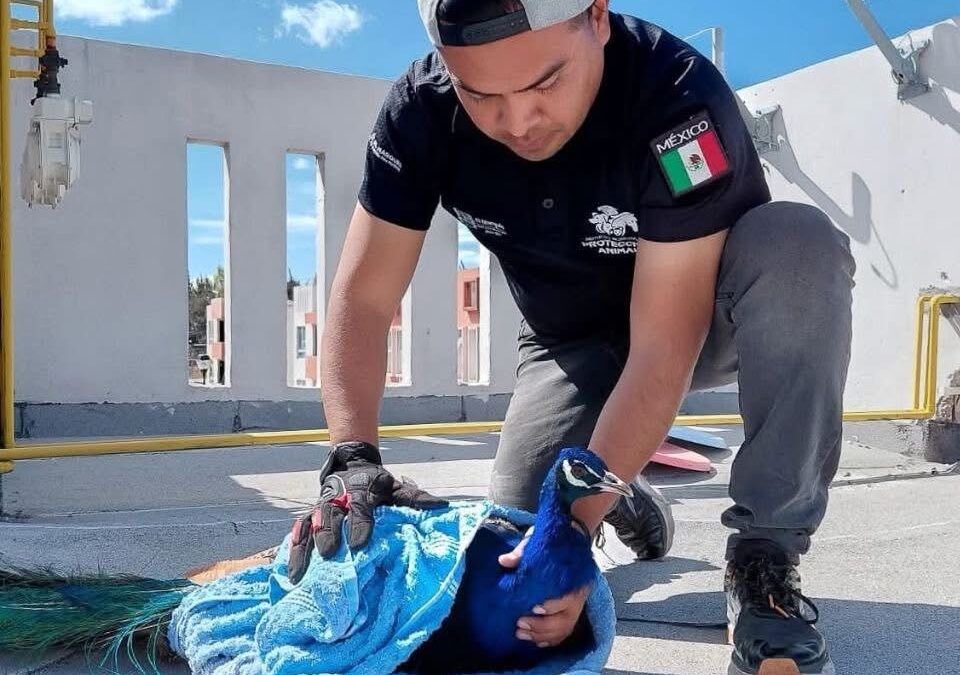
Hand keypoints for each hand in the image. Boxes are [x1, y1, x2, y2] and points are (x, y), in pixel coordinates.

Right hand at [287, 441, 446, 582]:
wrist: (351, 464)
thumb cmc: (376, 483)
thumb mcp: (395, 487)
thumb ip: (415, 498)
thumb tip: (443, 506)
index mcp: (360, 490)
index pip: (360, 507)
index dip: (360, 524)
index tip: (361, 544)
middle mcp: (337, 498)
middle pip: (330, 516)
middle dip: (329, 535)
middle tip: (329, 554)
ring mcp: (320, 508)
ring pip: (309, 526)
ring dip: (304, 549)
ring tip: (300, 574)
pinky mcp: (310, 517)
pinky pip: (298, 532)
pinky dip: (293, 549)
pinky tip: (291, 570)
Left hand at [499, 528, 590, 647]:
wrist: (570, 543)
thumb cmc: (553, 545)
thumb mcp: (536, 543)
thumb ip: (522, 552)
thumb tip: (504, 560)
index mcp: (574, 580)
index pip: (568, 598)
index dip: (552, 606)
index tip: (534, 608)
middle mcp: (578, 597)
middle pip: (564, 620)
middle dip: (542, 626)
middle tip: (519, 624)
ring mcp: (576, 608)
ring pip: (563, 630)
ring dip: (542, 636)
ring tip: (520, 633)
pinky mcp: (571, 614)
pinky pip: (563, 633)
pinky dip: (550, 640)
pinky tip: (535, 641)